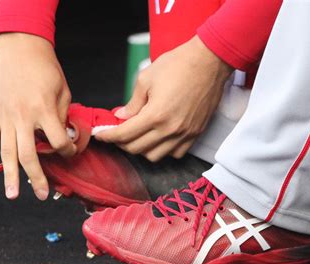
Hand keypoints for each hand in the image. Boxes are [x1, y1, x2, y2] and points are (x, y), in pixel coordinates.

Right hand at [0, 33, 75, 199]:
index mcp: (43, 110)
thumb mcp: (63, 91)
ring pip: (7, 152)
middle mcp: (22, 116)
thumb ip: (62, 116)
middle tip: (42, 195)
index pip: (58, 142)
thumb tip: (63, 138)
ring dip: (10, 176)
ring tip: (13, 195)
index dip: (68, 151)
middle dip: (37, 177)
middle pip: (29, 155)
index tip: (71, 152)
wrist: (19, 47)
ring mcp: (4, 116)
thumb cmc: (46, 68)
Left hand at [96, 36, 232, 161]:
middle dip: (121, 143)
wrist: (209, 62)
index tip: (100, 135)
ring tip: (137, 136)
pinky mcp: (196, 133)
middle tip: (116, 133)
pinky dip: (163, 150)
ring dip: (142, 149)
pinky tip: (158, 138)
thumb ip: (132, 103)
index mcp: (155, 114)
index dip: (108, 136)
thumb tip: (121, 117)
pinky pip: (176, 153)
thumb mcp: (146, 79)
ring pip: (155, 156)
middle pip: (137, 148)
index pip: (124, 134)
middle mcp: (170, 129)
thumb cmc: (178, 64)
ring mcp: (185, 133)